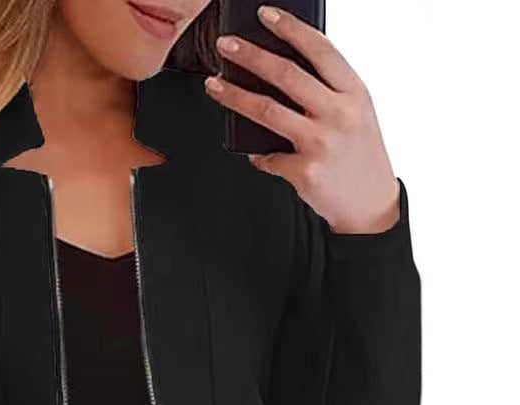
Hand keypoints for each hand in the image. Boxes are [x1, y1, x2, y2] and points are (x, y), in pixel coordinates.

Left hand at [205, 4, 399, 233]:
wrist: (370, 204)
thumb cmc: (358, 156)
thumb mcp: (356, 114)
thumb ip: (327, 92)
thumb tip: (279, 72)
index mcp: (354, 93)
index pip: (320, 50)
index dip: (290, 28)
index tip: (264, 15)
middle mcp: (339, 114)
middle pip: (286, 74)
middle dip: (250, 55)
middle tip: (225, 45)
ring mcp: (321, 143)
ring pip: (266, 110)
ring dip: (234, 95)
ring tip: (213, 85)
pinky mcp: (305, 171)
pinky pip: (268, 157)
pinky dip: (257, 155)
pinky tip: (254, 153)